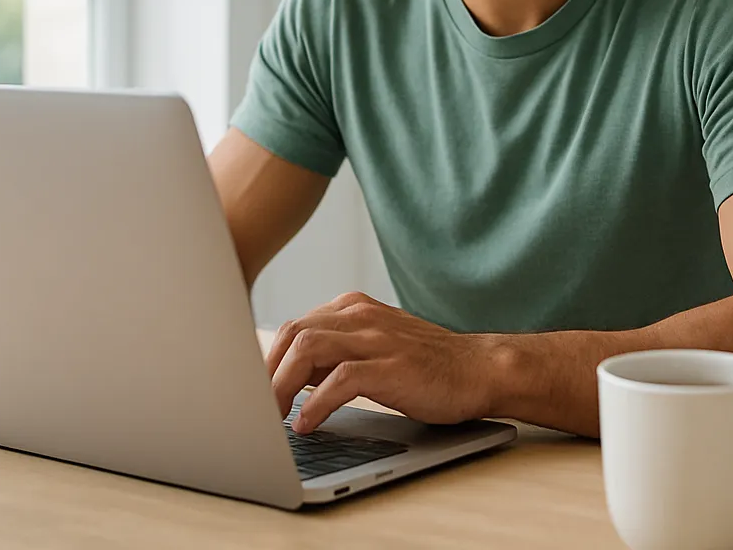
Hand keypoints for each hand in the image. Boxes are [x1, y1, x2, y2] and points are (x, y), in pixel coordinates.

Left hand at [266, 291, 500, 432]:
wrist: (479, 369)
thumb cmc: (426, 365)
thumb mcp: (374, 347)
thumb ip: (335, 353)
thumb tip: (289, 377)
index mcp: (353, 308)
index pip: (293, 327)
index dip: (266, 360)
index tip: (252, 389)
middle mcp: (361, 315)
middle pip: (292, 334)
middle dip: (265, 372)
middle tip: (255, 407)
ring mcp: (376, 338)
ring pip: (307, 349)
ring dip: (281, 385)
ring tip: (271, 416)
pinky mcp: (391, 366)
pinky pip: (339, 379)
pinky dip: (315, 404)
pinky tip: (306, 424)